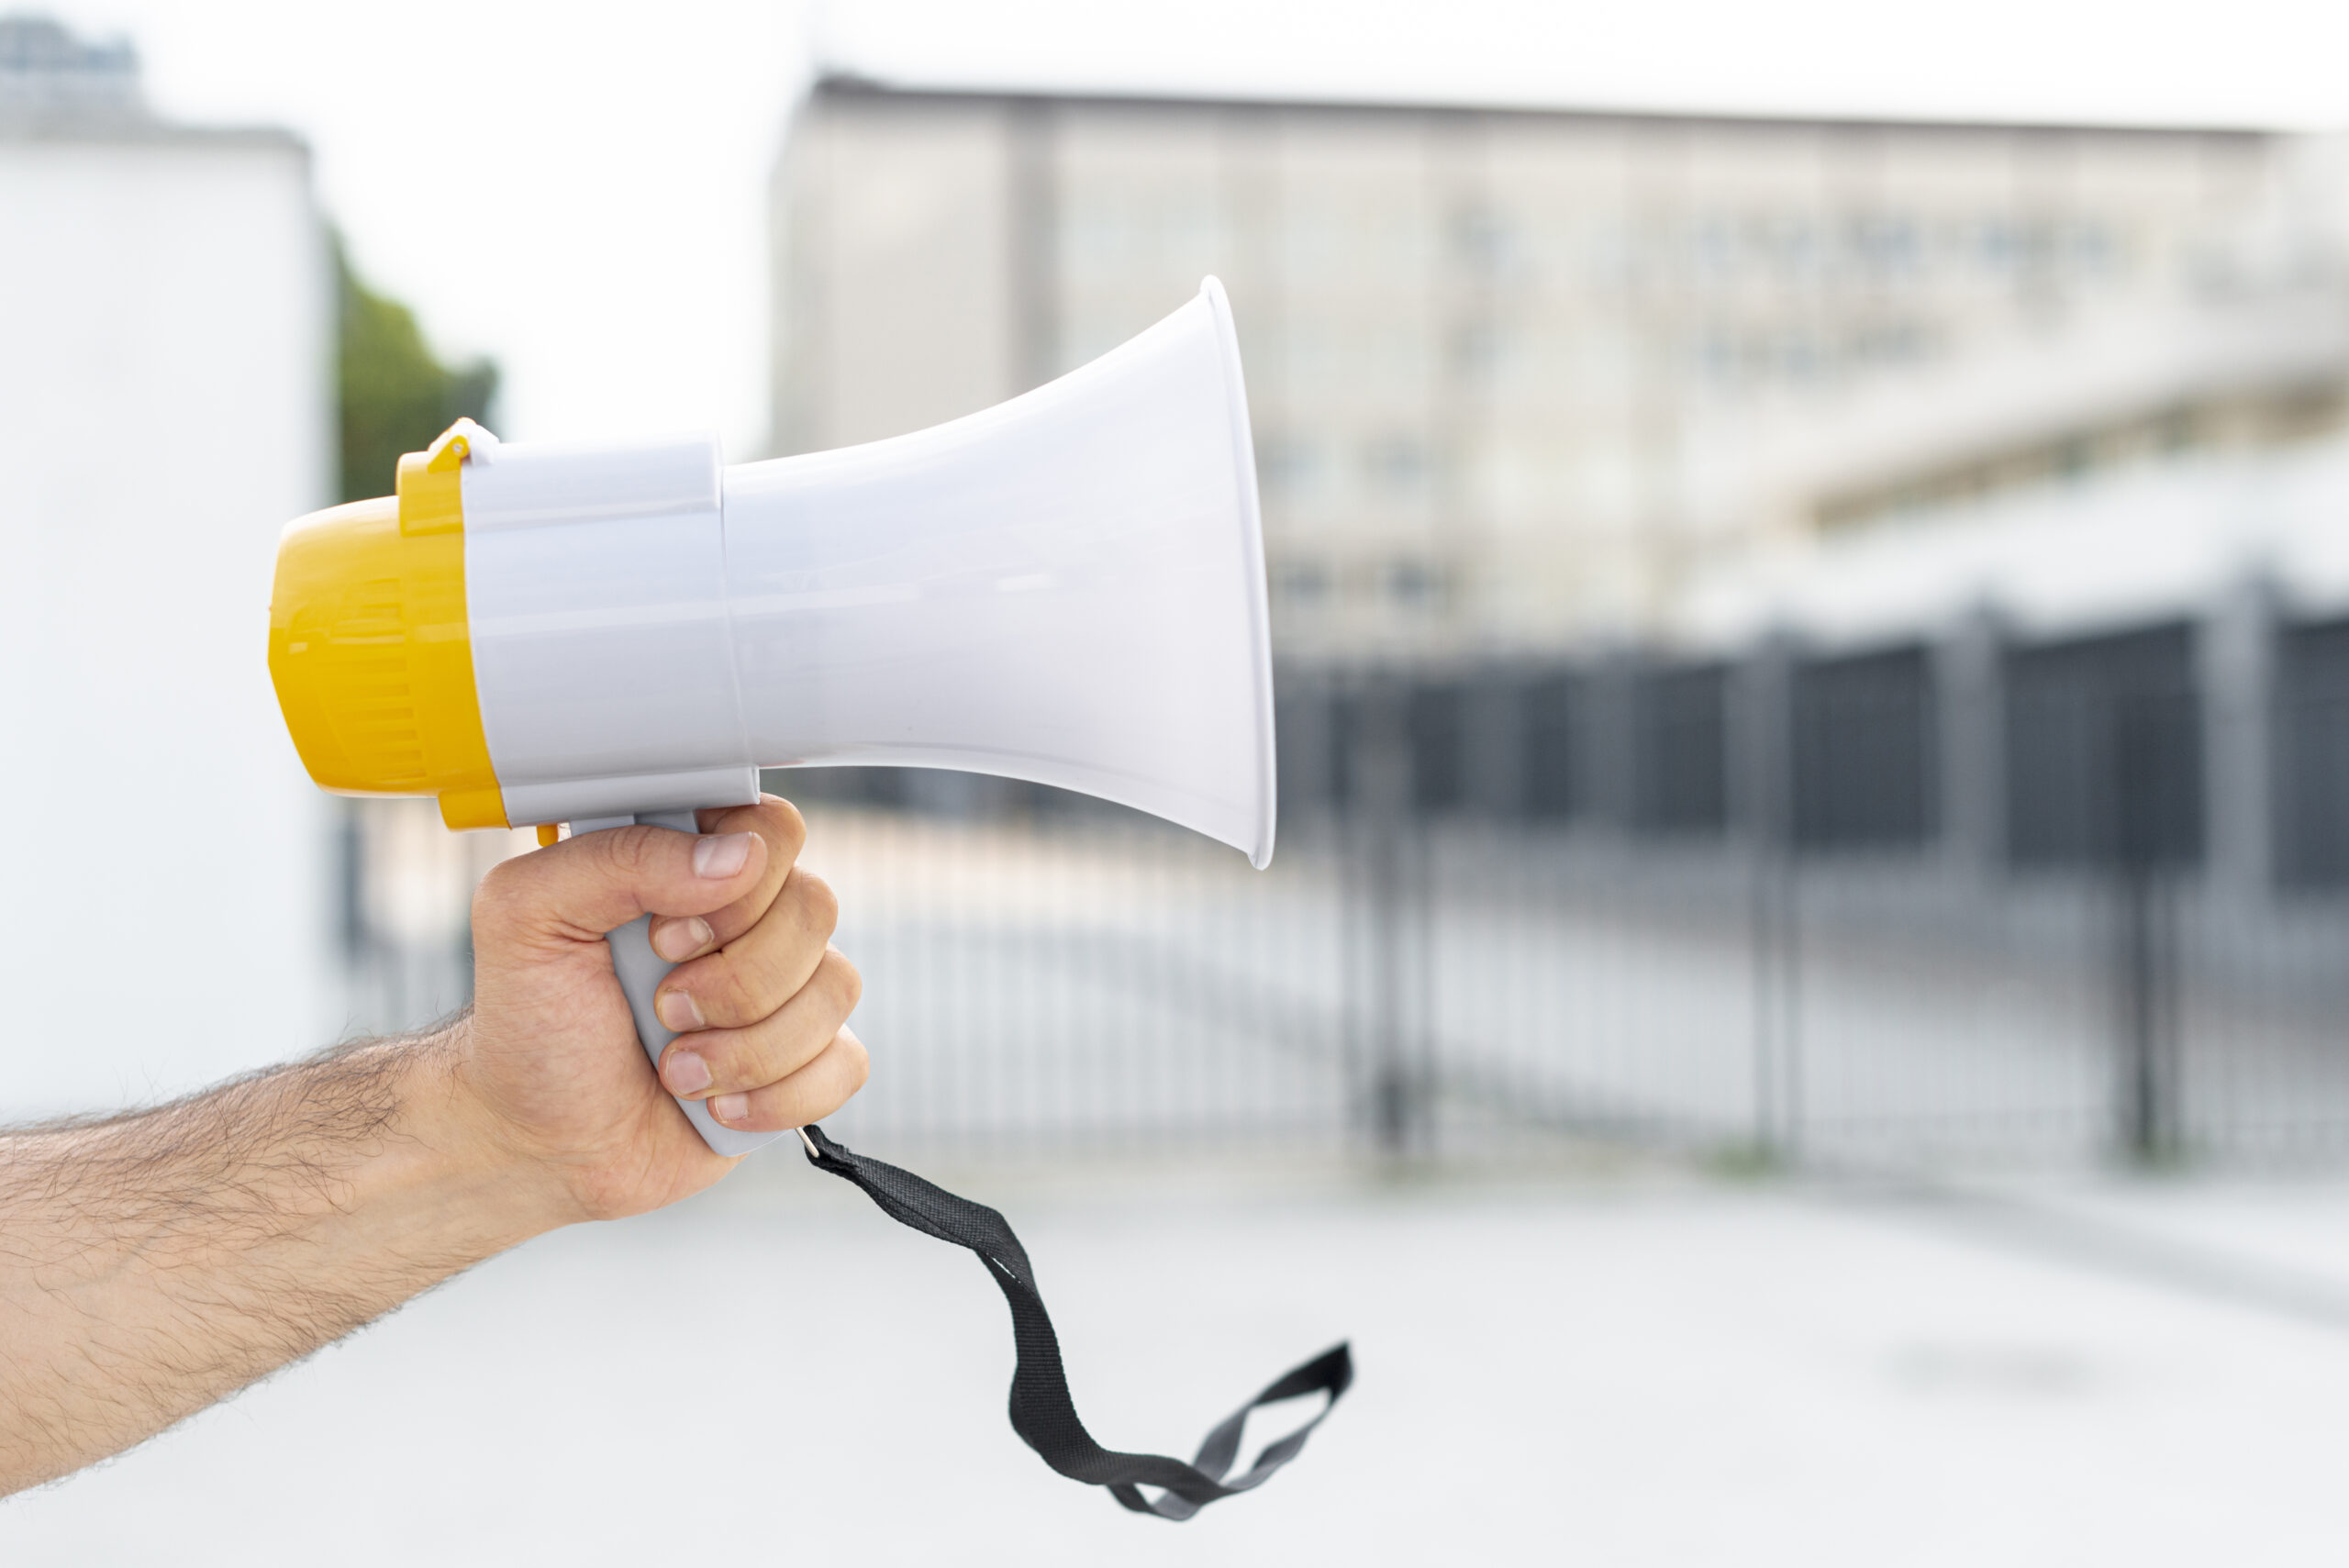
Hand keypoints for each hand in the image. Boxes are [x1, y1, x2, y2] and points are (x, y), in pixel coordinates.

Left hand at [459, 794, 866, 1221]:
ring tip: (678, 1071)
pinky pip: (848, 1062)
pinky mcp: (803, 1062)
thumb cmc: (530, 1028)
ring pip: (837, 988)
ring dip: (749, 1048)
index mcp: (684, 866)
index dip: (737, 886)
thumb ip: (618, 859)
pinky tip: (717, 1104)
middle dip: (736, 980)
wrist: (541, 1147)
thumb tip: (736, 856)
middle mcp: (745, 920)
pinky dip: (781, 1096)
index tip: (664, 936)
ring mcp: (781, 991)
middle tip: (663, 1008)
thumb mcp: (528, 918)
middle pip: (816, 907)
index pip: (770, 829)